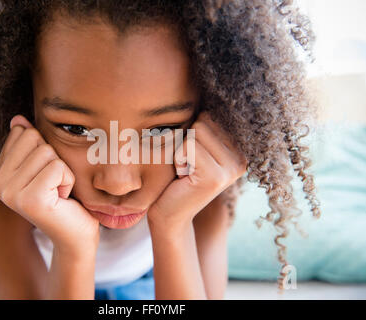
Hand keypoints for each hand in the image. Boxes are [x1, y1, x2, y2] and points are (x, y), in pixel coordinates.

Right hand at [0, 114, 99, 256]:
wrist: (76, 235)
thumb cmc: (64, 198)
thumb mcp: (44, 166)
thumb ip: (29, 144)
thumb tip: (17, 119)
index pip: (22, 133)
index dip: (45, 150)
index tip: (46, 176)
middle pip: (34, 138)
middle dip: (54, 158)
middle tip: (54, 184)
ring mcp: (11, 193)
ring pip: (46, 152)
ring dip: (63, 170)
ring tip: (58, 192)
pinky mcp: (30, 200)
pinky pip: (57, 167)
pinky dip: (68, 180)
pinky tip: (62, 199)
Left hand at [147, 111, 247, 233]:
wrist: (168, 213)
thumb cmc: (175, 176)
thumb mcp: (193, 146)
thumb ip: (204, 125)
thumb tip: (205, 88)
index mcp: (238, 149)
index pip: (212, 114)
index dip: (192, 132)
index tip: (194, 157)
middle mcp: (241, 159)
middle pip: (204, 120)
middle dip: (187, 141)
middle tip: (188, 165)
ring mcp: (232, 169)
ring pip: (196, 130)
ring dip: (181, 150)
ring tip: (185, 170)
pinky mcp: (216, 178)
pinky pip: (188, 146)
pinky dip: (177, 159)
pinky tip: (182, 177)